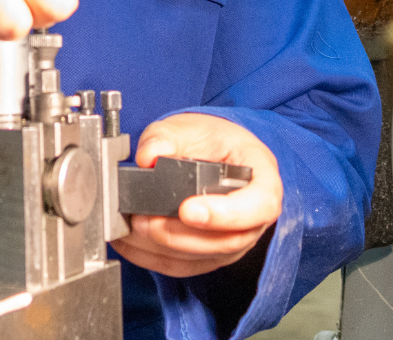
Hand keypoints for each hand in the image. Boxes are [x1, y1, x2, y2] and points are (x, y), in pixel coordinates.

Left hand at [112, 114, 282, 278]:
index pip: (259, 205)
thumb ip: (166, 137)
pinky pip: (183, 266)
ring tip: (130, 226)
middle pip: (226, 241)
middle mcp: (254, 218)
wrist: (215, 154)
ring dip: (160, 247)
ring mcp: (234, 241)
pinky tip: (130, 242)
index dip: (225, 214)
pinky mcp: (210, 256)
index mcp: (262, 180)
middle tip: (144, 219)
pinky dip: (152, 257)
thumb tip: (147, 156)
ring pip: (201, 257)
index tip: (188, 210)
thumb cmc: (213, 142)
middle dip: (179, 234)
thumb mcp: (192, 126)